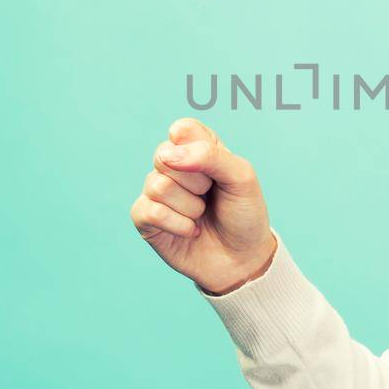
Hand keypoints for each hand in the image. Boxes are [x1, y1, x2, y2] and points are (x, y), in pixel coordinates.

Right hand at [130, 117, 277, 295]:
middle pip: (164, 156)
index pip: (182, 130)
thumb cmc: (243, 214)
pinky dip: (179, 225)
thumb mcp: (242, 178)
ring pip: (158, 185)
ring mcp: (156, 192)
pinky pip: (150, 212)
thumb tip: (169, 154)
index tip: (218, 170)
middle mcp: (172, 166)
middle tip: (210, 196)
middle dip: (197, 182)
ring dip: (190, 207)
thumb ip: (210, 156)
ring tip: (201, 215)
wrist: (242, 259)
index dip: (200, 150)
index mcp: (196, 147)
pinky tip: (191, 231)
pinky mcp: (145, 218)